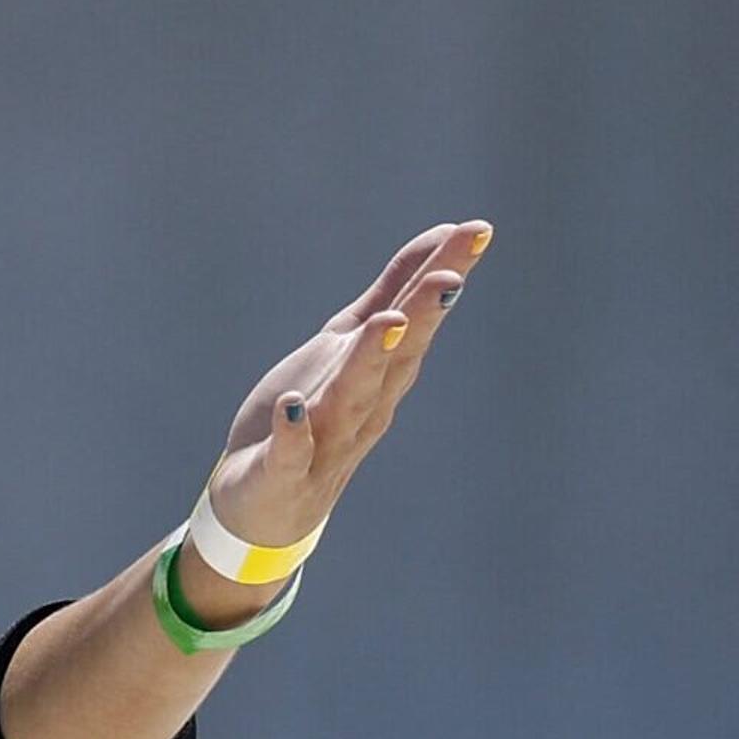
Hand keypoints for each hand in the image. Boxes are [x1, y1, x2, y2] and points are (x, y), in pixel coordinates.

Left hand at [201, 218, 492, 572]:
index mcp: (382, 373)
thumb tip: (440, 238)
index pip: (416, 318)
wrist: (264, 506)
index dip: (443, 274)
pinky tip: (292, 408)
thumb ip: (389, 293)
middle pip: (396, 357)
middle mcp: (365, 406)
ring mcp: (325, 442)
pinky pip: (290, 453)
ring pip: (352, 399)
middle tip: (447, 278)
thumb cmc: (313, 415)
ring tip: (383, 325)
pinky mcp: (282, 473)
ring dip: (368, 363)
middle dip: (420, 318)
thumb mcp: (348, 345)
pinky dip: (294, 431)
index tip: (475, 231)